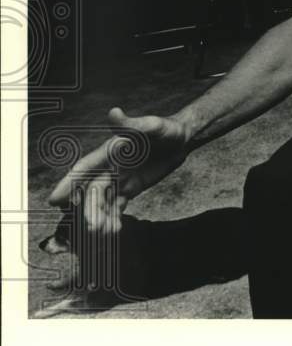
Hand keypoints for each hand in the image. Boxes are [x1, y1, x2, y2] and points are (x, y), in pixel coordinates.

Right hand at [47, 107, 190, 235]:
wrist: (183, 139)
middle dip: (90, 208)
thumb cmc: (166, 129)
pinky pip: (119, 204)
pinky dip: (114, 216)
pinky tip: (113, 230)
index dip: (68, 183)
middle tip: (92, 227)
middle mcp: (111, 166)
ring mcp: (121, 178)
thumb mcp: (153, 125)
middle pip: (94, 190)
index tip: (54, 200)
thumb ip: (132, 124)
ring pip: (104, 200)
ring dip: (101, 216)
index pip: (85, 168)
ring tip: (103, 233)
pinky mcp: (132, 187)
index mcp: (110, 151)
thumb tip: (114, 112)